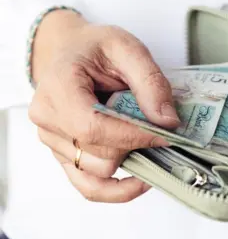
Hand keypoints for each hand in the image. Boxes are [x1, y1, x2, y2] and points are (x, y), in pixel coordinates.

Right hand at [29, 10, 179, 202]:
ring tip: (149, 140)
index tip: (166, 134)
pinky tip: (140, 179)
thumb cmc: (95, 48)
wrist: (72, 52)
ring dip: (130, 161)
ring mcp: (53, 141)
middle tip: (163, 132)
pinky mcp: (64, 155)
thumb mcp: (127, 49)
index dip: (133, 136)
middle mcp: (48, 119)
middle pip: (99, 154)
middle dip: (137, 146)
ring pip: (98, 172)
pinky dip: (116, 190)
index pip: (92, 127)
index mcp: (58, 86)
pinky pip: (88, 187)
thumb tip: (168, 121)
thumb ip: (150, 82)